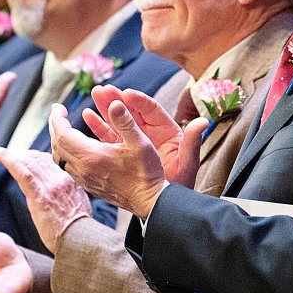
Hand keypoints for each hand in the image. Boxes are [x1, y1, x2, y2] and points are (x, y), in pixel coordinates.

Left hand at [0, 145, 91, 252]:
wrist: (80, 241)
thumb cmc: (78, 231)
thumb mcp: (78, 206)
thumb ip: (67, 195)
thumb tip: (58, 194)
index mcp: (71, 180)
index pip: (50, 160)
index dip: (34, 156)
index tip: (25, 156)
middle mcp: (62, 178)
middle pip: (38, 158)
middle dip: (21, 155)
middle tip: (6, 155)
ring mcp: (51, 185)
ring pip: (28, 162)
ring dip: (10, 155)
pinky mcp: (40, 195)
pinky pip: (21, 171)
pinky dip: (8, 159)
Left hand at [49, 94, 166, 217]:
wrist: (149, 201)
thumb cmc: (146, 173)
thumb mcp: (140, 143)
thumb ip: (125, 121)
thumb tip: (115, 103)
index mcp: (92, 157)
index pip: (63, 134)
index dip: (57, 118)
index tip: (58, 107)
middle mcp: (83, 169)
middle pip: (57, 145)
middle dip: (55, 126)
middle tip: (58, 113)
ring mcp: (84, 179)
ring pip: (60, 158)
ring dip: (59, 140)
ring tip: (64, 127)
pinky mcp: (89, 185)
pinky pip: (68, 166)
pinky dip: (66, 152)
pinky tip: (76, 146)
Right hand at [84, 86, 206, 186]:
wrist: (166, 203)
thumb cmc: (181, 183)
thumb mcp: (188, 162)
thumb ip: (192, 142)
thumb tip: (203, 122)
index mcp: (166, 131)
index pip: (152, 111)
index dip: (139, 101)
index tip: (127, 93)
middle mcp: (150, 133)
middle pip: (132, 111)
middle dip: (118, 99)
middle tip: (105, 89)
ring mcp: (135, 141)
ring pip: (120, 120)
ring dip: (107, 107)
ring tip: (96, 94)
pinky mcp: (124, 151)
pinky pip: (110, 136)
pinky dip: (100, 126)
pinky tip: (89, 115)